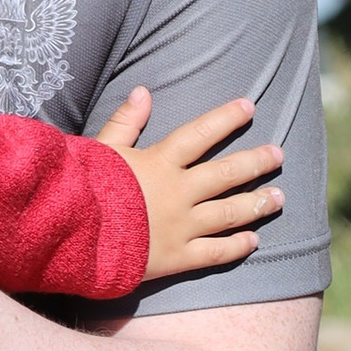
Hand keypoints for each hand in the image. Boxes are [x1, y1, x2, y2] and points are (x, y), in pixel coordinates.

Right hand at [96, 85, 282, 278]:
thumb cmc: (82, 190)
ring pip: (229, 212)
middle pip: (227, 173)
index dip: (226, 118)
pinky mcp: (176, 258)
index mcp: (160, 162)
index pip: (201, 133)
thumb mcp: (100, 149)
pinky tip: (254, 241)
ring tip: (279, 197)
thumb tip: (143, 91)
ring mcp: (181, 227)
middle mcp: (178, 192)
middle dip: (256, 162)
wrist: (71, 236)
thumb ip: (125, 122)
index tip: (249, 107)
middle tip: (278, 154)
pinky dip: (236, 247)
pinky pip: (215, 252)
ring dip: (257, 204)